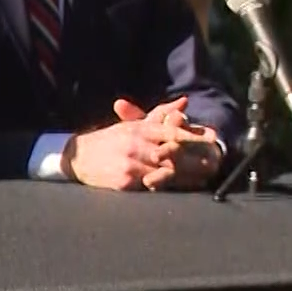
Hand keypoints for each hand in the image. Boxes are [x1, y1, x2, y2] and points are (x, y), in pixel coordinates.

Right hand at [63, 97, 217, 191]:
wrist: (78, 157)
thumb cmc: (109, 140)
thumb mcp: (132, 124)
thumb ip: (160, 115)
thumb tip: (185, 102)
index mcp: (139, 129)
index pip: (173, 132)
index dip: (194, 138)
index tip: (212, 141)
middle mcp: (136, 144)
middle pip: (174, 154)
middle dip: (195, 160)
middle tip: (213, 164)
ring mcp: (131, 164)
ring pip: (166, 172)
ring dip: (186, 177)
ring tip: (203, 178)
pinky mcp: (126, 182)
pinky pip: (152, 186)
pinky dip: (169, 187)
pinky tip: (182, 188)